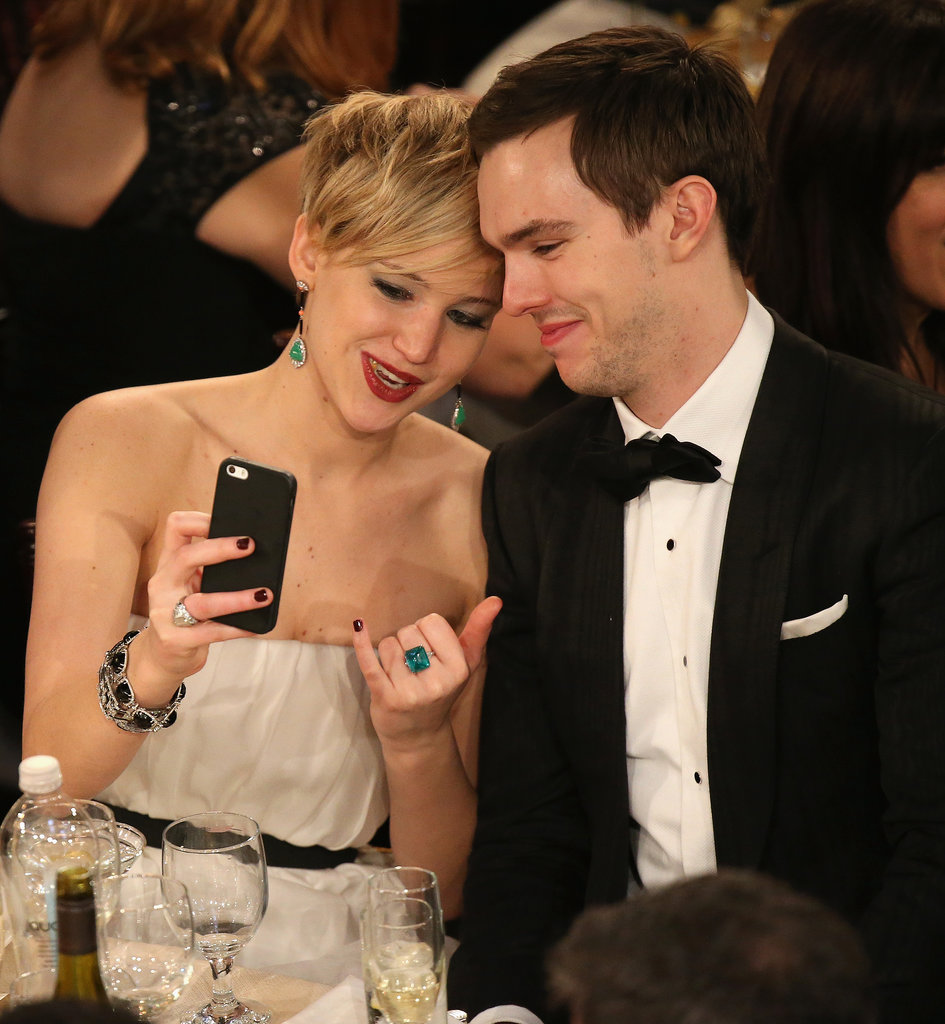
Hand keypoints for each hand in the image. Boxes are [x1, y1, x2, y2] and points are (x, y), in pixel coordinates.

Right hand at [136, 511, 272, 699]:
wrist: (164, 655)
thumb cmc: (187, 612)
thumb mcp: (192, 584)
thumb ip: (212, 568)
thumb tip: (256, 552)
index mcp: (169, 563)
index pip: (176, 527)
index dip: (201, 519)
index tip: (227, 519)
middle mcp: (163, 584)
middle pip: (186, 557)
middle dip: (219, 549)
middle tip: (250, 545)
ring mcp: (165, 613)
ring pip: (202, 602)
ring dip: (237, 599)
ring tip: (264, 594)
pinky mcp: (176, 640)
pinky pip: (210, 633)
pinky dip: (235, 629)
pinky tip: (255, 626)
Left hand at [352, 597, 501, 751]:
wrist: (417, 736)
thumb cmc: (442, 691)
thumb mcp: (465, 663)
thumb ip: (479, 631)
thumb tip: (496, 600)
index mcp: (459, 668)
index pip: (432, 622)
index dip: (427, 631)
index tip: (430, 649)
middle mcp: (437, 682)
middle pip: (408, 631)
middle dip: (407, 642)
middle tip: (414, 666)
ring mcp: (410, 692)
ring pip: (388, 644)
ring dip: (389, 654)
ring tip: (400, 673)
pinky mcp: (386, 699)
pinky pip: (370, 662)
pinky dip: (362, 644)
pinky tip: (360, 627)